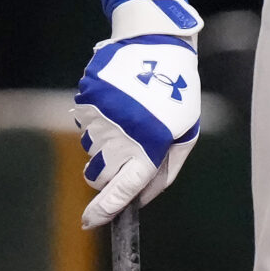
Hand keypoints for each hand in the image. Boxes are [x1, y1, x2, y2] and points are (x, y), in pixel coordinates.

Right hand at [71, 0, 203, 228]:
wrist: (155, 47)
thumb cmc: (178, 96)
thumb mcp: (185, 136)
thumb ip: (166, 171)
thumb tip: (141, 199)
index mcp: (148, 148)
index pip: (121, 189)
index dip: (105, 210)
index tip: (90, 223)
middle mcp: (119, 136)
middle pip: (99, 177)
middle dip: (109, 177)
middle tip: (128, 158)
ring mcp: (98, 119)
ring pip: (91, 153)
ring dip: (105, 148)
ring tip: (129, 122)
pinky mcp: (84, 102)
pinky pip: (84, 128)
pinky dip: (98, 125)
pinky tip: (118, 106)